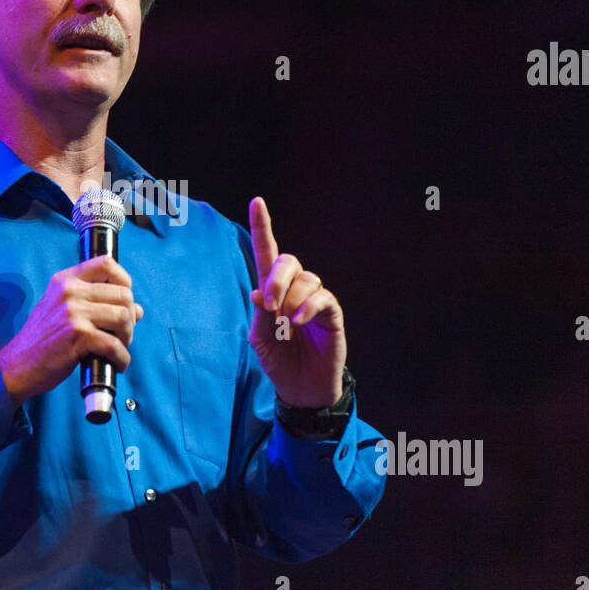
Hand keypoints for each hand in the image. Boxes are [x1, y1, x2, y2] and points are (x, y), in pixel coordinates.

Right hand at [0, 254, 143, 405]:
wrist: (18, 365)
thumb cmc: (43, 340)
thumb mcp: (63, 310)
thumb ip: (97, 304)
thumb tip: (137, 309)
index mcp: (66, 280)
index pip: (107, 264)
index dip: (124, 282)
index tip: (124, 302)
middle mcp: (69, 291)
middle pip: (123, 294)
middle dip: (130, 317)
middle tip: (121, 334)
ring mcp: (72, 313)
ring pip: (123, 317)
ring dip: (127, 337)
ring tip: (118, 348)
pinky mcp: (77, 336)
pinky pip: (114, 344)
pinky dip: (121, 358)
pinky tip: (116, 364)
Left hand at [247, 196, 345, 407]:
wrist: (301, 387)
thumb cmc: (278, 360)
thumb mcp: (259, 338)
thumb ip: (258, 314)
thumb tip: (258, 292)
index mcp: (271, 291)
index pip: (266, 253)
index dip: (262, 227)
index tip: (257, 201)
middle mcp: (294, 289)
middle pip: (288, 260)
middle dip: (276, 278)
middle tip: (268, 304)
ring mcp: (314, 300)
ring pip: (306, 278)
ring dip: (291, 298)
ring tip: (286, 322)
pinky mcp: (331, 313)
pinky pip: (321, 297)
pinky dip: (307, 307)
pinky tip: (298, 321)